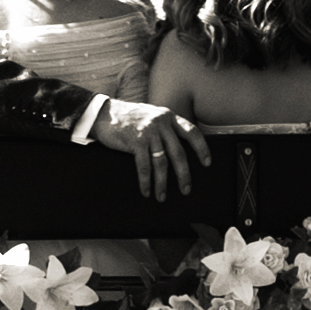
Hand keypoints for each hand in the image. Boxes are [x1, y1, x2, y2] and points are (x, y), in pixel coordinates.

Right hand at [95, 100, 211, 198]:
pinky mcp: (135, 141)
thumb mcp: (151, 115)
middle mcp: (161, 123)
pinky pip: (144, 166)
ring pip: (161, 162)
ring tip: (162, 196)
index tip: (207, 163)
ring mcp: (148, 132)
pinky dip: (145, 181)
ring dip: (162, 183)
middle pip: (178, 152)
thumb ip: (164, 126)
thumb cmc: (128, 117)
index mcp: (169, 117)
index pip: (192, 132)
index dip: (201, 148)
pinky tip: (147, 190)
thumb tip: (176, 148)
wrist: (104, 112)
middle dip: (183, 174)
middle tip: (186, 189)